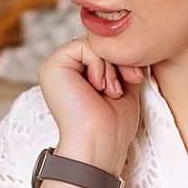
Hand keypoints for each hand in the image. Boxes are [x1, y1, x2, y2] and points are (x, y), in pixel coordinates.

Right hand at [37, 37, 142, 176]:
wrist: (100, 143)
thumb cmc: (113, 126)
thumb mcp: (123, 87)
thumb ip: (121, 65)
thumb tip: (130, 46)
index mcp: (77, 76)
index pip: (105, 50)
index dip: (123, 60)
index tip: (135, 79)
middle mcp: (64, 70)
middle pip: (100, 44)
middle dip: (119, 61)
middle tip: (121, 88)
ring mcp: (55, 67)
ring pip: (94, 44)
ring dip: (110, 66)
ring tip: (110, 91)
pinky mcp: (52, 66)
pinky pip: (84, 45)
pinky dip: (99, 64)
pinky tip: (98, 86)